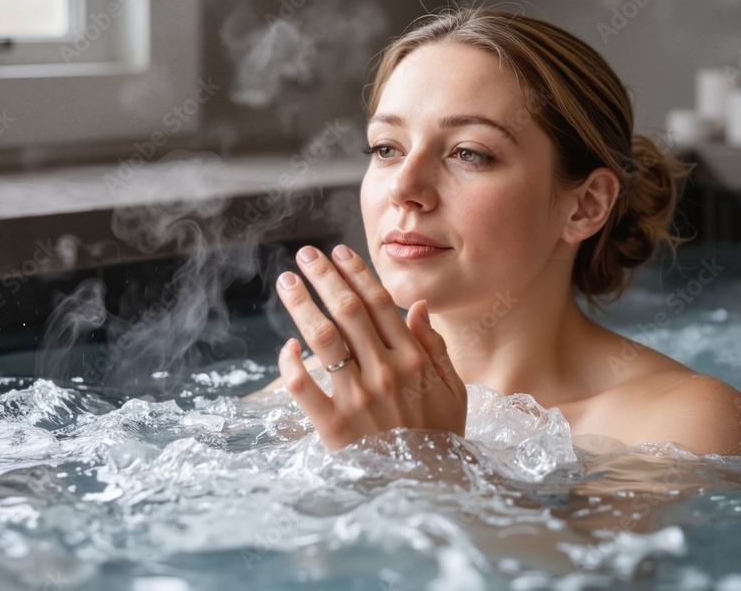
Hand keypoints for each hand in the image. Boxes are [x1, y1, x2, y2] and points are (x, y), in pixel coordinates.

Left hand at [275, 244, 467, 450]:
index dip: (357, 274)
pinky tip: (287, 346)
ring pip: (323, 338)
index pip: (379, 304)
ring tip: (287, 282)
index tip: (339, 252)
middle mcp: (383, 372)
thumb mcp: (453, 390)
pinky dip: (290, 363)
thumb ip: (436, 347)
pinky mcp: (332, 425)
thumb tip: (418, 306)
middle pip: (348, 311)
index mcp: (412, 360)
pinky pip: (302, 386)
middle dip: (324, 277)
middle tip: (306, 255)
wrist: (425, 488)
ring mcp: (356, 397)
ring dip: (302, 305)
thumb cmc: (440, 437)